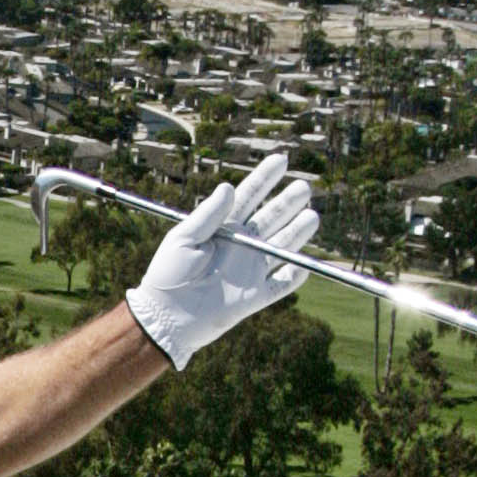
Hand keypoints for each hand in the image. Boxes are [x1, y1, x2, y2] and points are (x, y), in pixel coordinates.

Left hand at [125, 154, 317, 370]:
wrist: (165, 317)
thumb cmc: (168, 275)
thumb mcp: (183, 239)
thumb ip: (208, 215)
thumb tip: (228, 187)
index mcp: (223, 228)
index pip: (249, 197)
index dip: (265, 178)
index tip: (282, 159)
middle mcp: (240, 246)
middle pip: (271, 219)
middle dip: (288, 203)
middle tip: (304, 188)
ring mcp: (249, 271)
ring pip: (281, 247)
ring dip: (297, 232)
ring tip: (312, 217)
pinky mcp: (252, 297)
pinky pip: (280, 285)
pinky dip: (293, 276)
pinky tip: (303, 264)